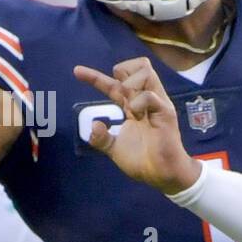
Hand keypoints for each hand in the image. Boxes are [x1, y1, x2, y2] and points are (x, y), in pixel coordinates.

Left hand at [73, 57, 200, 194]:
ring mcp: (156, 104)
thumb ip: (101, 138)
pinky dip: (139, 102)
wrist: (160, 175)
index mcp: (132, 106)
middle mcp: (144, 100)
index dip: (94, 77)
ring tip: (128, 104)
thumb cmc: (142, 160)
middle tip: (118, 91)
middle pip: (137, 66)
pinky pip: (150, 96)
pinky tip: (136, 114)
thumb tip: (94, 125)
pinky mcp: (165, 112)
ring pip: (146, 71)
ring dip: (131, 82)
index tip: (77, 71)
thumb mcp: (114, 149)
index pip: (113, 84)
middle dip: (122, 70)